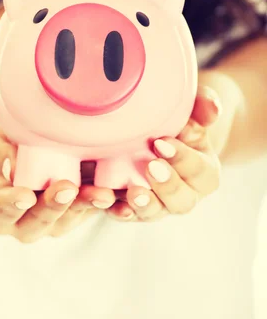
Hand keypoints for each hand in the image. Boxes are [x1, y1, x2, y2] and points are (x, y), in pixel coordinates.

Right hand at [0, 128, 116, 242]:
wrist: (17, 147)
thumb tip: (12, 167)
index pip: (0, 212)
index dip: (11, 205)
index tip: (25, 195)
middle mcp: (26, 223)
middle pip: (40, 222)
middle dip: (55, 206)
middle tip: (67, 188)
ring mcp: (56, 219)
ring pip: (72, 217)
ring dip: (87, 205)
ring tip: (102, 193)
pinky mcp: (81, 209)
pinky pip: (96, 209)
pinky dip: (111, 202)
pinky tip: (124, 195)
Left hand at [106, 85, 221, 222]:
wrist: (149, 126)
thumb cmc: (177, 117)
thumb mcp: (191, 107)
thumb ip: (203, 106)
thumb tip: (212, 109)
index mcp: (203, 171)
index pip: (200, 171)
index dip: (183, 159)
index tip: (161, 142)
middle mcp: (183, 193)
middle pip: (182, 201)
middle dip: (167, 185)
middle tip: (150, 166)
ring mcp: (157, 204)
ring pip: (153, 212)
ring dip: (143, 205)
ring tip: (133, 193)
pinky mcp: (130, 206)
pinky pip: (124, 213)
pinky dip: (115, 210)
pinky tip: (106, 200)